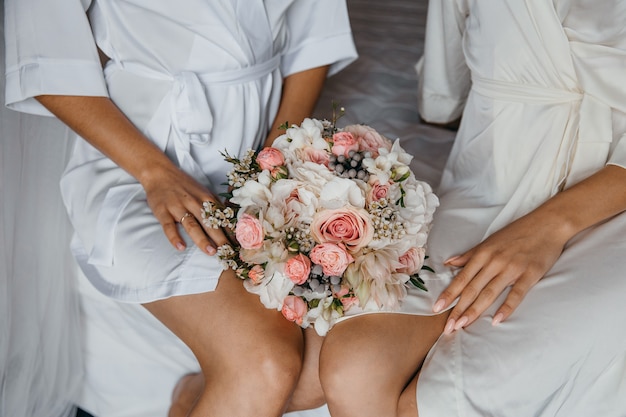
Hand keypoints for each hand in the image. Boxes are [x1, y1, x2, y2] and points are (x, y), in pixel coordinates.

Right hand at [141, 162, 229, 255]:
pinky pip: (168, 226)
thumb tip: (229, 224)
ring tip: (211, 252)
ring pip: (191, 225)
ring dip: (202, 239)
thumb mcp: (203, 192)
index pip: (221, 217)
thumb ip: (214, 206)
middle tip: (228, 251)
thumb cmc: (184, 186)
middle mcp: (194, 202)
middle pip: (209, 222)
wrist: (159, 173)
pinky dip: (174, 237)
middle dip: (220, 238)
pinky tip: (181, 247)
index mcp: (206, 198)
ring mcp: (177, 207)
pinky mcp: (163, 211)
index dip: (229, 231)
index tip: (237, 244)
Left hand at [433, 211, 568, 332]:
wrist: (547, 223)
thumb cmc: (517, 233)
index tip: (436, 308)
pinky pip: (516, 294)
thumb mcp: (489, 241)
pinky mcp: (530, 274)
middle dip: (458, 308)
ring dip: (475, 310)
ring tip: (463, 324)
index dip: (448, 294)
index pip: (461, 279)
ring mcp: (511, 268)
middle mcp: (494, 262)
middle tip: (448, 326)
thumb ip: (469, 255)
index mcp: (483, 254)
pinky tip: (496, 320)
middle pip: (472, 289)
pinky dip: (506, 307)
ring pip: (489, 293)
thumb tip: (449, 263)